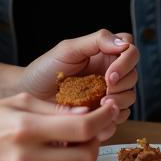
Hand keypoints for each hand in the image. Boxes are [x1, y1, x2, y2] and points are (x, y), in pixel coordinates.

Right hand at [0, 92, 117, 160]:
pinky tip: (62, 154)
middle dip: (97, 141)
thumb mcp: (21, 101)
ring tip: (78, 140)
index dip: (103, 118)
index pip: (81, 129)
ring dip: (84, 157)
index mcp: (27, 129)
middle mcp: (26, 158)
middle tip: (95, 126)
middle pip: (84, 158)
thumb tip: (88, 112)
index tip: (110, 108)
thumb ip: (56, 109)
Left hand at [20, 29, 138, 123]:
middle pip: (133, 76)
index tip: (110, 75)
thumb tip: (123, 43)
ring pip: (129, 98)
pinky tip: (97, 119)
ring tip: (101, 105)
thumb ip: (97, 40)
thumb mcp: (68, 49)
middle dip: (123, 85)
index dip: (126, 63)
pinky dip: (112, 120)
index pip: (130, 51)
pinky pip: (117, 119)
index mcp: (105, 54)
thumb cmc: (45, 70)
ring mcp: (106, 95)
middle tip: (105, 92)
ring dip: (119, 102)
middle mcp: (110, 73)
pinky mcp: (100, 115)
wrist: (27, 97)